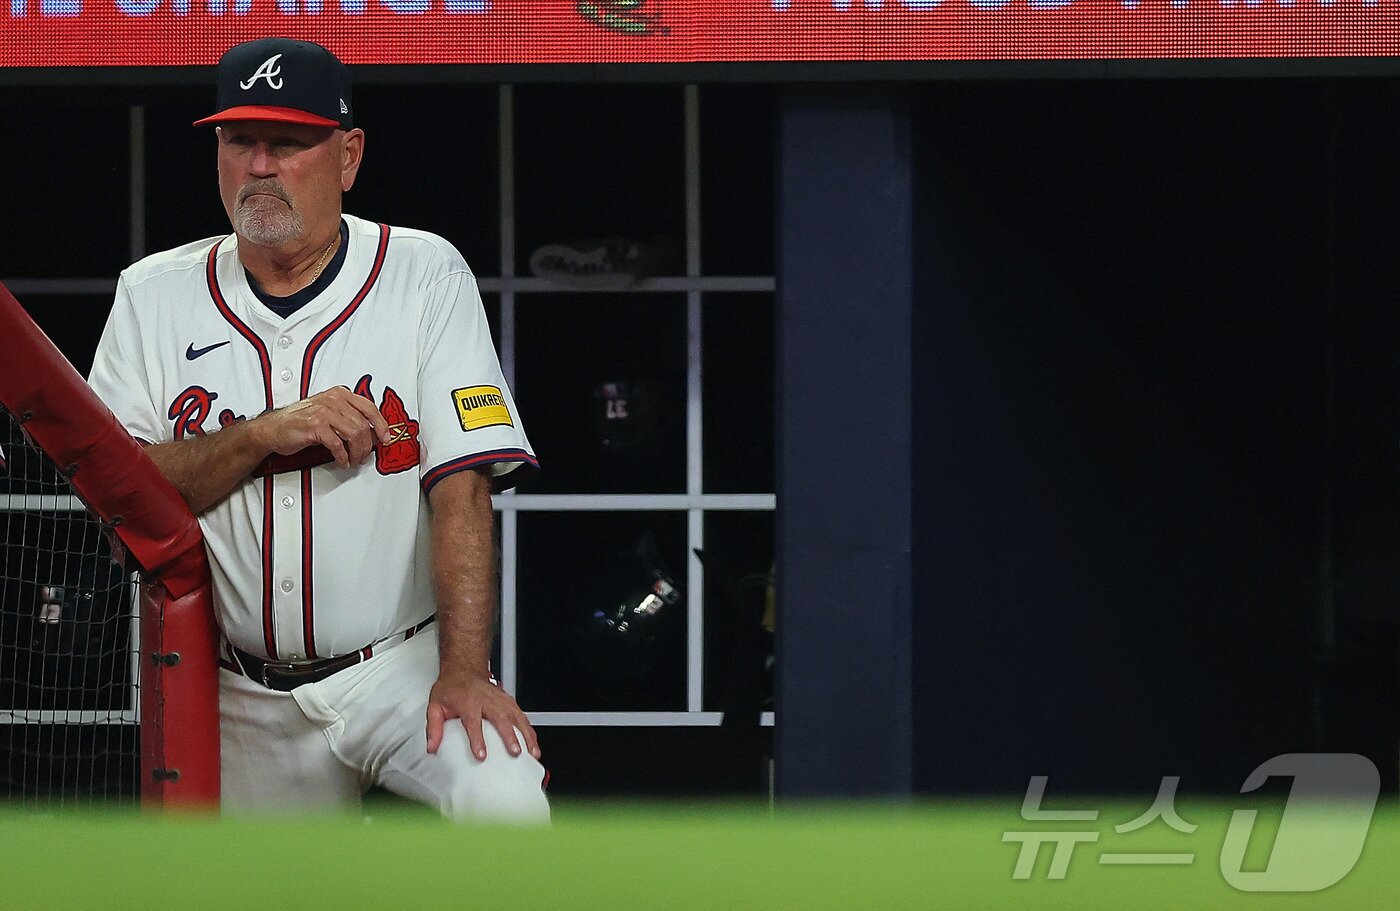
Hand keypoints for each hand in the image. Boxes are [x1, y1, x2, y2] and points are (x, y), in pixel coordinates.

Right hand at [253, 386, 391, 468]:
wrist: (273, 429)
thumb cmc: (300, 422)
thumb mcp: (327, 412)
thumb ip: (348, 417)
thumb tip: (371, 433)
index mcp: (339, 394)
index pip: (369, 407)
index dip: (381, 424)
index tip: (386, 438)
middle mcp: (333, 400)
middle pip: (362, 425)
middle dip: (367, 445)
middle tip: (364, 456)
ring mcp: (323, 412)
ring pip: (354, 434)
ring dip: (357, 452)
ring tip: (354, 460)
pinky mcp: (314, 426)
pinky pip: (337, 445)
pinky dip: (343, 456)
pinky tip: (342, 461)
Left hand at [426, 671, 540, 760]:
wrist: (464, 669)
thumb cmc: (452, 687)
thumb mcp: (435, 705)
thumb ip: (434, 727)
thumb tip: (432, 746)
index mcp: (468, 702)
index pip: (473, 722)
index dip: (477, 739)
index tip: (481, 755)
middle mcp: (486, 700)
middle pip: (501, 718)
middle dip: (510, 736)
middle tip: (514, 752)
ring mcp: (500, 699)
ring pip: (517, 716)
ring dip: (526, 734)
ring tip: (532, 751)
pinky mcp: (508, 700)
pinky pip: (522, 714)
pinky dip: (529, 728)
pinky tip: (533, 741)